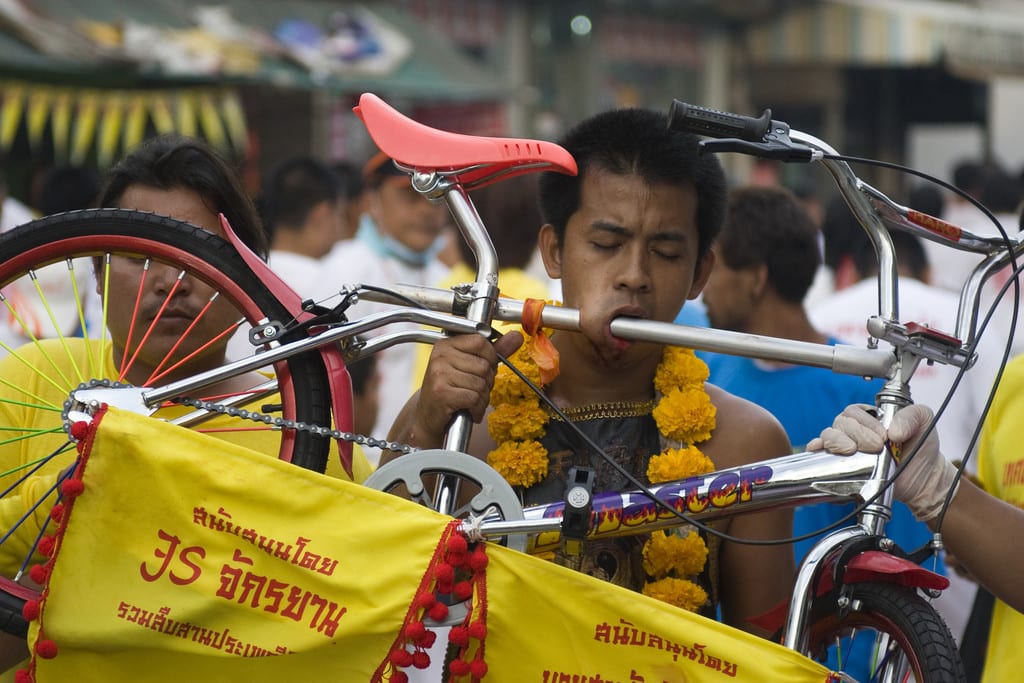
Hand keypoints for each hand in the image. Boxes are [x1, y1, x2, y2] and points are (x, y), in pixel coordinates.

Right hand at [412, 331, 522, 447]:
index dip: (490, 359)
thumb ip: (494, 352)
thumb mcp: (471, 367)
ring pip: (481, 384)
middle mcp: (440, 355)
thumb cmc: (452, 390)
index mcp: (447, 344)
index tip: (482, 371)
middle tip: (472, 390)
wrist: (428, 417)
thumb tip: (517, 336)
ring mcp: (439, 374)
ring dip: (481, 399)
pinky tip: (467, 410)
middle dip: (486, 383)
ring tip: (469, 402)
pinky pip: (474, 398)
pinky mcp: (441, 392)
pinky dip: (476, 409)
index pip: (481, 342)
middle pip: (484, 366)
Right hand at [809, 404, 958, 520]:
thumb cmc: (921, 447)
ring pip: (827, 437)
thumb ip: (911, 416)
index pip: (853, 412)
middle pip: (839, 424)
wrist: (924, 480)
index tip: (883, 436)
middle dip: (855, 434)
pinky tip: (820, 452)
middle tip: (875, 447)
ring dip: (836, 443)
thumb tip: (891, 431)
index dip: (864, 423)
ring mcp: (846, 450)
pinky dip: (816, 452)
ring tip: (851, 452)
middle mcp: (853, 431)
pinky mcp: (842, 469)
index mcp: (868, 417)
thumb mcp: (924, 421)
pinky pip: (820, 457)